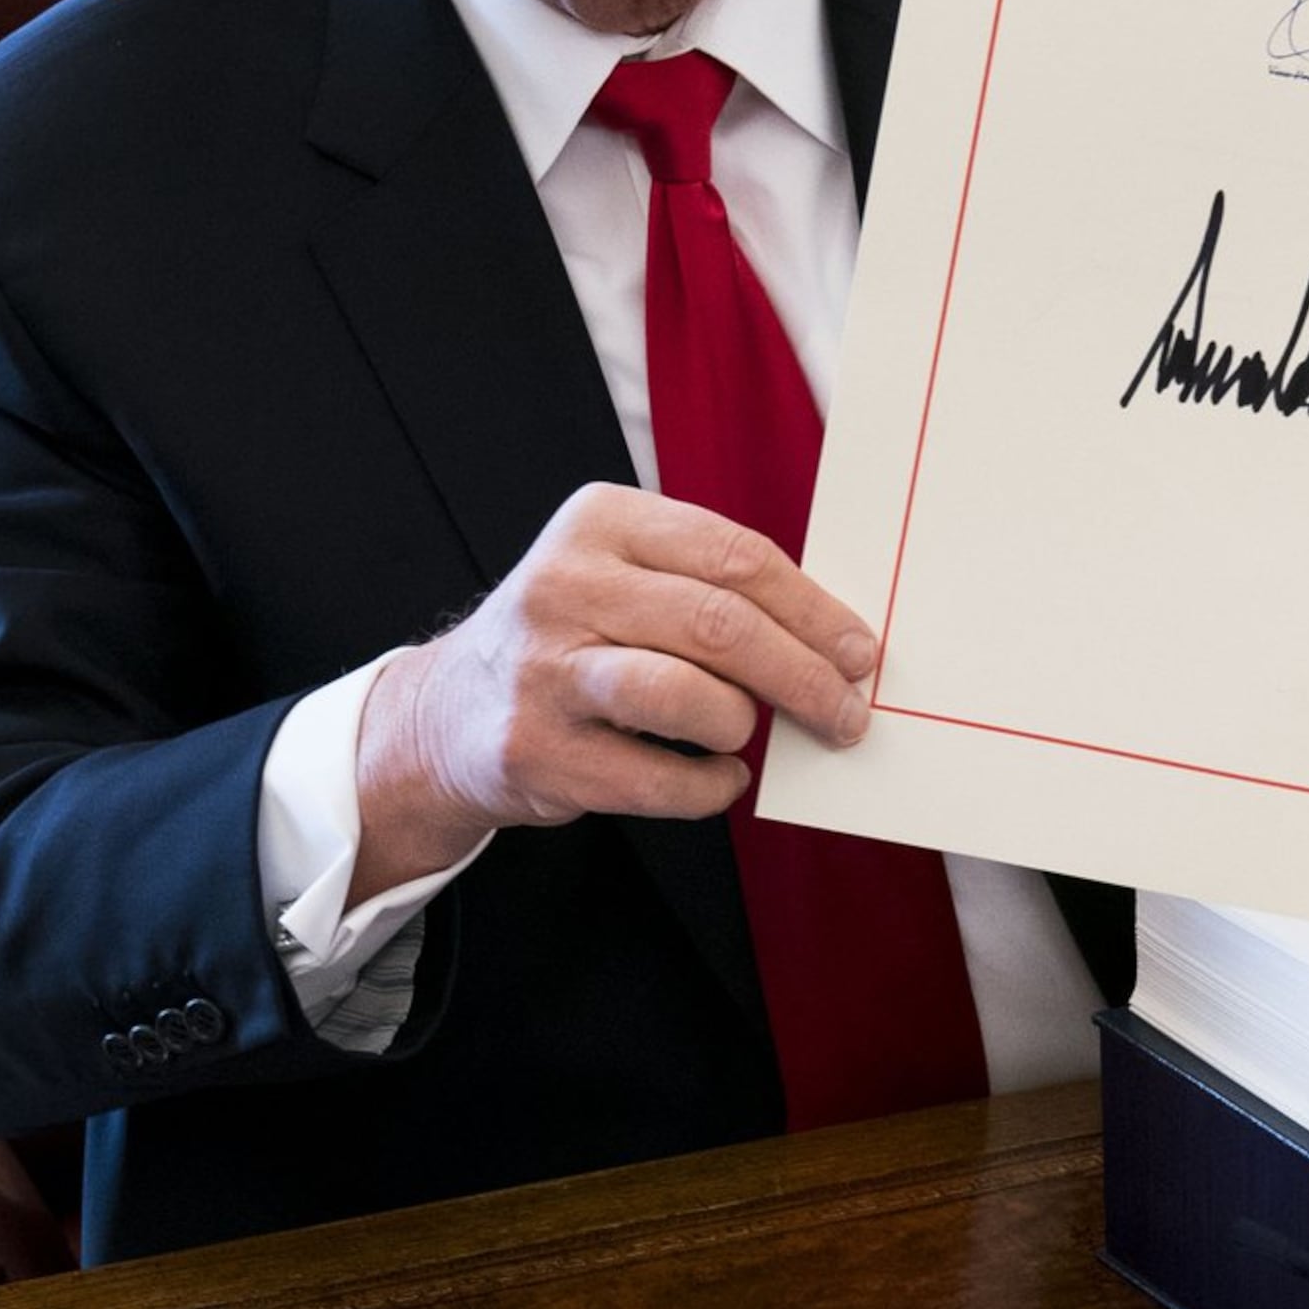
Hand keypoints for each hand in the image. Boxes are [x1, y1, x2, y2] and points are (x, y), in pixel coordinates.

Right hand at [352, 485, 875, 899]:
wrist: (448, 714)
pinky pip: (658, 779)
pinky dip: (709, 787)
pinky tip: (718, 779)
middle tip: (845, 713)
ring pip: (687, 696)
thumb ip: (709, 589)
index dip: (813, 609)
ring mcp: (545, 671)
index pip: (735, 556)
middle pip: (721, 625)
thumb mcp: (620, 576)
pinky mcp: (536, 751)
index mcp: (601, 521)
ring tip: (750, 735)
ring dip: (744, 725)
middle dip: (802, 676)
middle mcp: (565, 586)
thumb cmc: (570, 641)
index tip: (860, 652)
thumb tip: (830, 639)